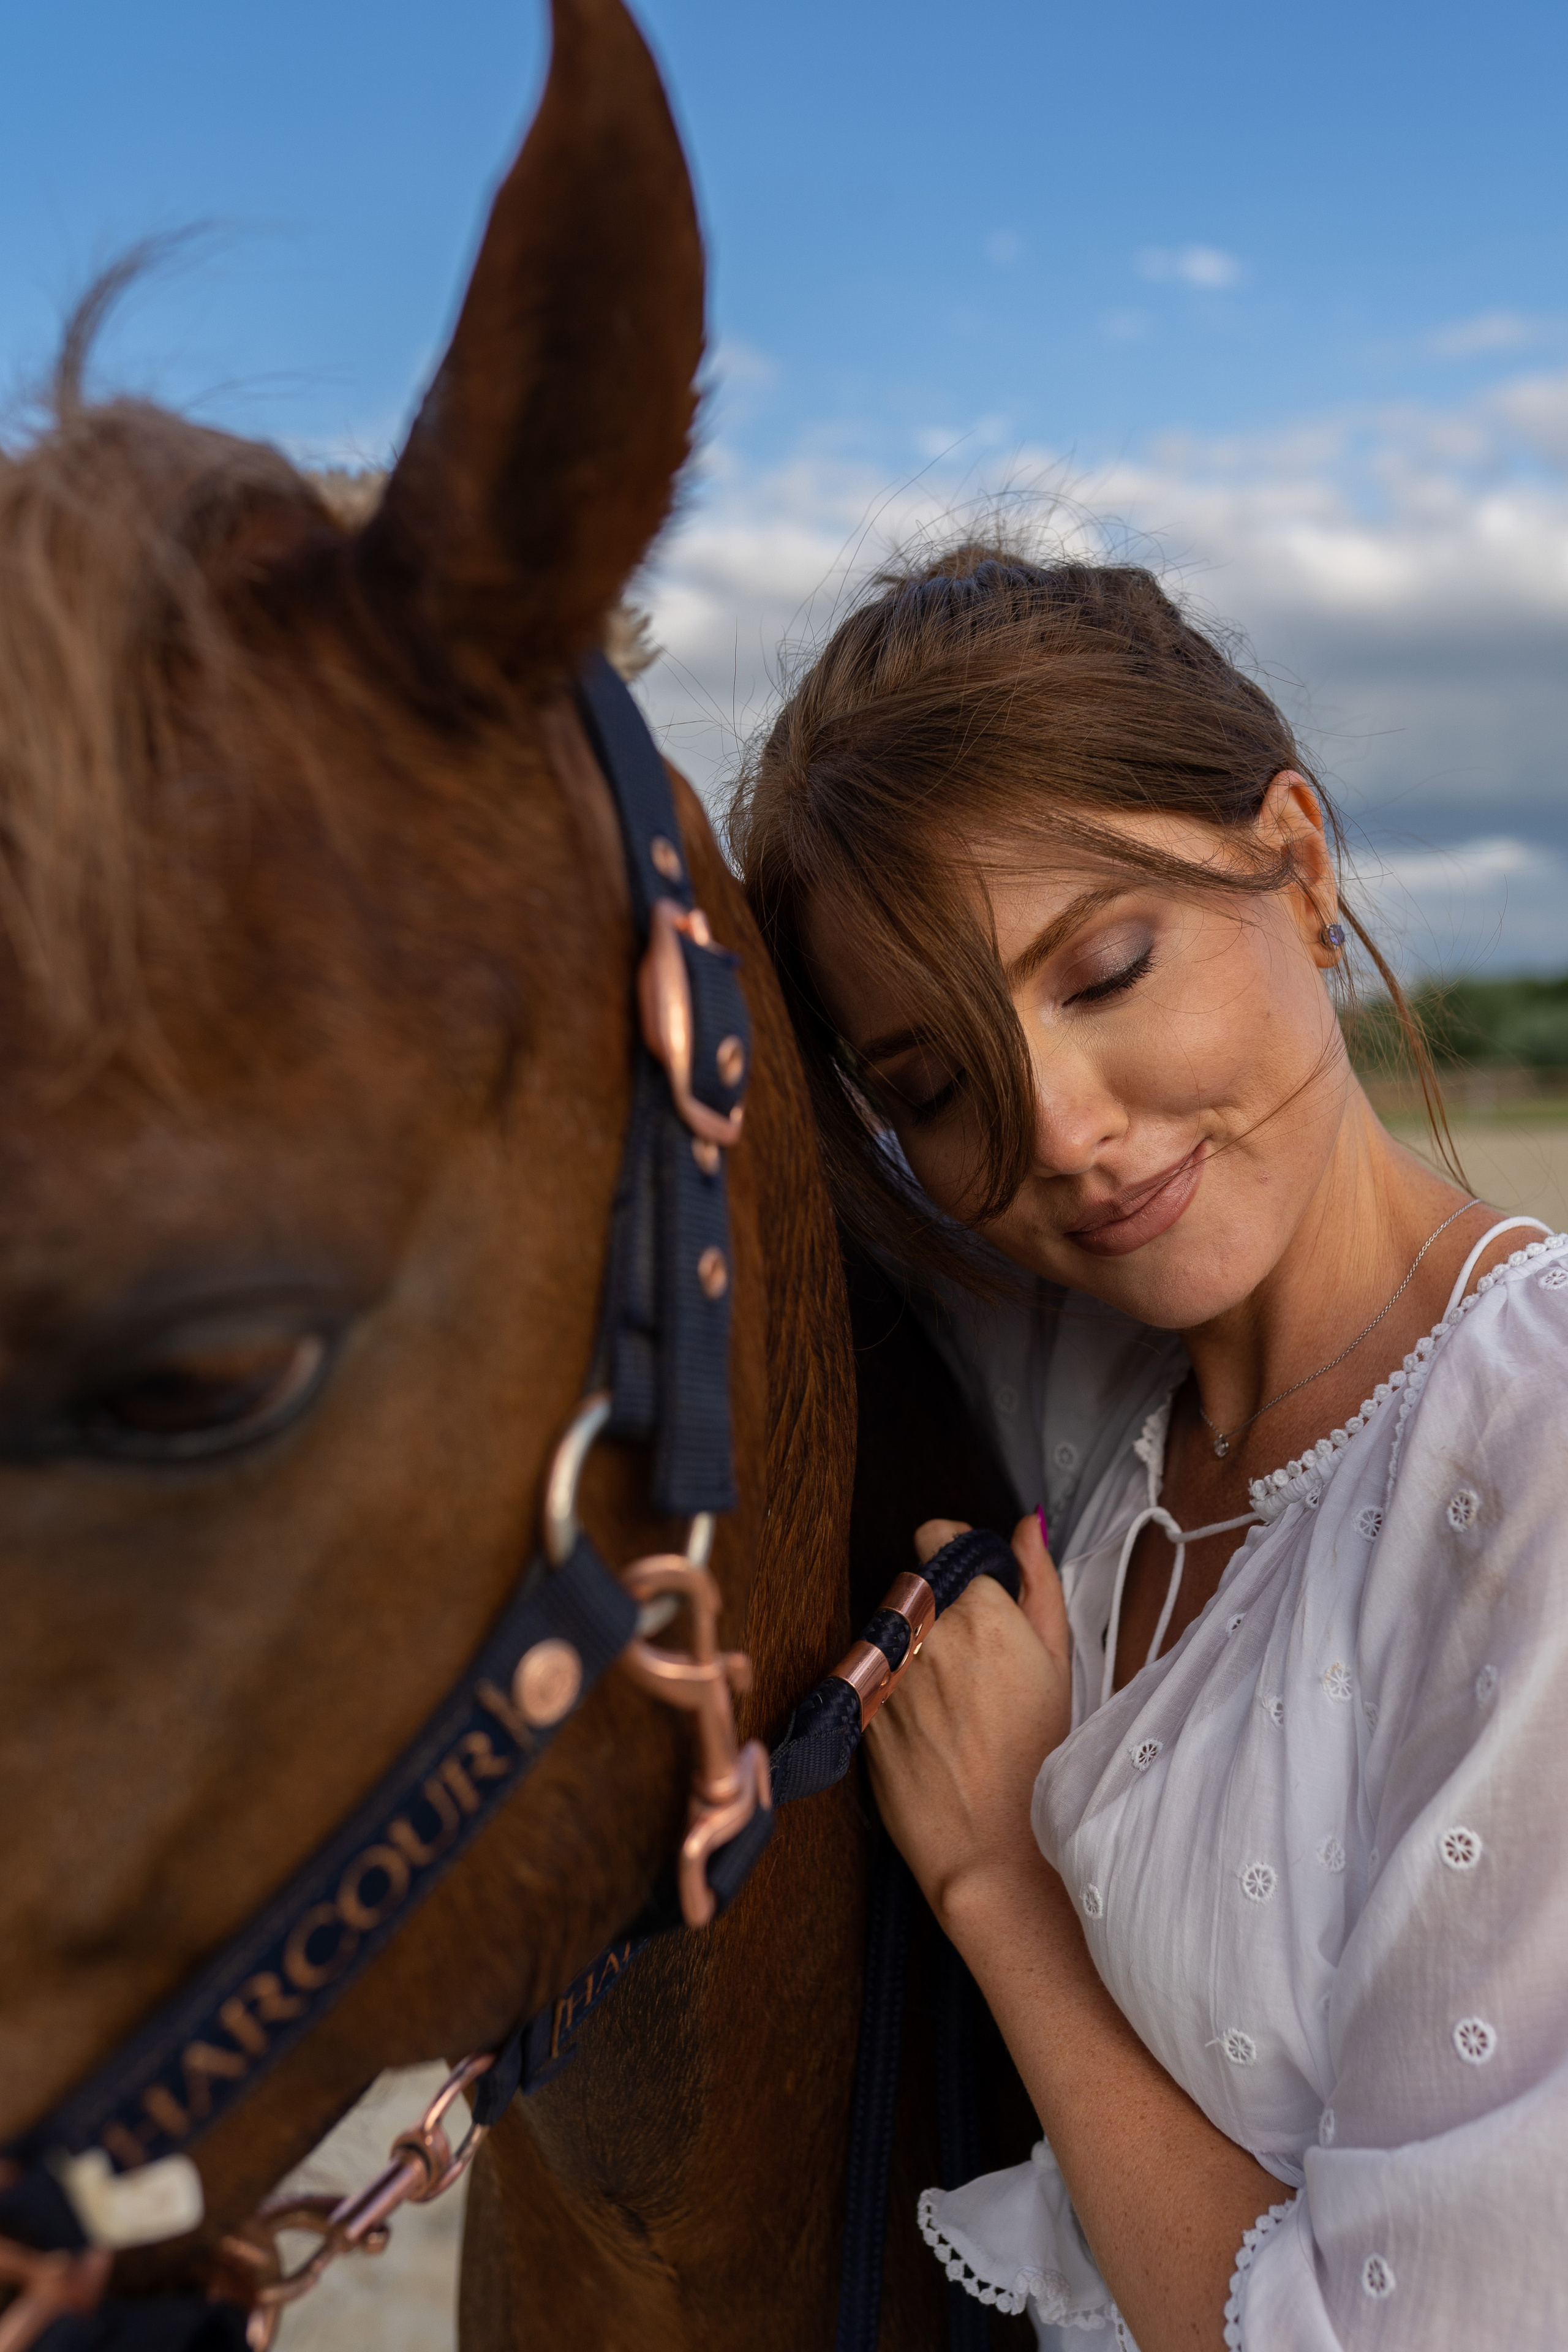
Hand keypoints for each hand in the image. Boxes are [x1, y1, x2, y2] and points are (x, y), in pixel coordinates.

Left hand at [863, 1514, 1072, 1930]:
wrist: (993, 1850)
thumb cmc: (1039, 1761)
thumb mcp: (1061, 1663)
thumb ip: (1038, 1583)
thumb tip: (1025, 1526)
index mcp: (976, 1611)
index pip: (936, 1536)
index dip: (955, 1558)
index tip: (972, 1588)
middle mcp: (922, 1633)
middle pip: (912, 1585)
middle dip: (936, 1608)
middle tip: (974, 1662)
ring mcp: (885, 1671)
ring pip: (888, 1630)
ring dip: (912, 1647)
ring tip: (952, 1703)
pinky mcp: (861, 1709)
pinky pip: (872, 1675)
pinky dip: (893, 1689)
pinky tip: (929, 1728)